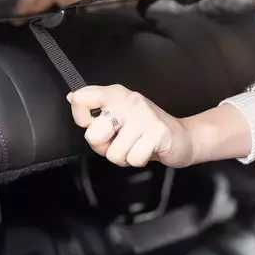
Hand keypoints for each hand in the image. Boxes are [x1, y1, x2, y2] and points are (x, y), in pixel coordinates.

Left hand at [67, 85, 196, 167]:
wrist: (183, 137)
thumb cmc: (143, 129)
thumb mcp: (117, 114)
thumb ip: (95, 109)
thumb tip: (71, 97)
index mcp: (114, 94)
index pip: (81, 98)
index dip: (80, 117)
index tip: (93, 122)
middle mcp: (128, 101)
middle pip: (93, 135)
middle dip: (103, 147)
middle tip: (117, 142)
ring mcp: (144, 117)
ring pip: (113, 153)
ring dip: (123, 156)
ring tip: (134, 146)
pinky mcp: (157, 133)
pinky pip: (133, 158)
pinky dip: (137, 160)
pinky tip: (146, 150)